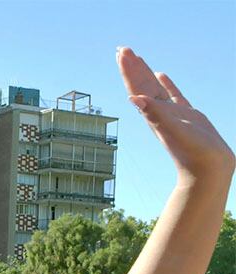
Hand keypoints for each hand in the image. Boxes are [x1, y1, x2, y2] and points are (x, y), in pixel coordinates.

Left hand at [118, 48, 234, 179]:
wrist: (207, 169)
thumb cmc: (191, 152)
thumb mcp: (171, 129)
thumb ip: (154, 113)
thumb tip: (133, 98)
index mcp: (153, 114)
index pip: (137, 86)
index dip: (129, 70)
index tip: (121, 53)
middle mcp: (158, 112)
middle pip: (141, 84)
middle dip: (132, 67)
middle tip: (122, 49)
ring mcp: (173, 113)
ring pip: (155, 87)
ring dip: (144, 72)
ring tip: (136, 58)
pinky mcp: (188, 115)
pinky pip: (173, 94)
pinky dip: (166, 83)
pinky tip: (161, 74)